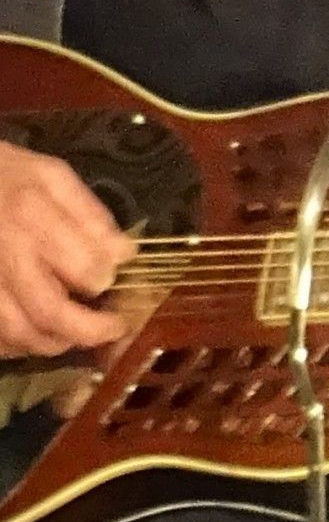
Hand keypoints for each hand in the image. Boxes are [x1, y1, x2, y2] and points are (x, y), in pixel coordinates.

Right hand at [0, 139, 132, 360]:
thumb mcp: (49, 175)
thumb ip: (89, 215)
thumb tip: (123, 254)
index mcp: (32, 219)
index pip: (84, 267)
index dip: (105, 281)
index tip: (114, 282)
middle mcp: (3, 257)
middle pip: (49, 312)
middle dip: (88, 330)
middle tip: (112, 329)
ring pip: (16, 333)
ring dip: (52, 344)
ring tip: (73, 336)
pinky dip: (13, 345)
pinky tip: (31, 335)